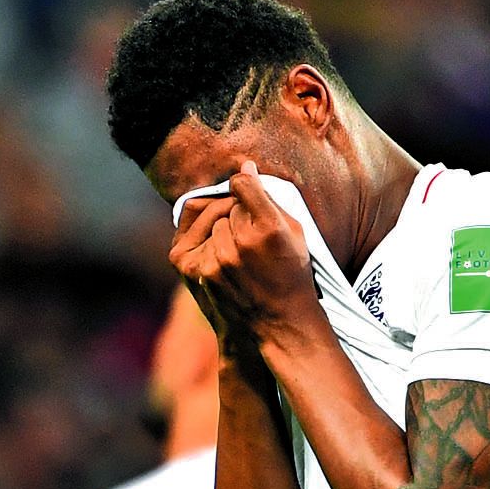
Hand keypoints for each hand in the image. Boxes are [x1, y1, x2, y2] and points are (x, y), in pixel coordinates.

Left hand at [168, 162, 319, 350]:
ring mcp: (216, 258)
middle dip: (238, 213)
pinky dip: (206, 239)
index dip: (244, 184)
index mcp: (270, 229)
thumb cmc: (291, 274)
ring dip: (222, 227)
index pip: (243, 185)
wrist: (276, 323)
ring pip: (212, 220)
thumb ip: (270, 199)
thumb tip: (244, 165)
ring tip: (239, 247)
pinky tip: (220, 251)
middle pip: (229, 205)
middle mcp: (241, 242)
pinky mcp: (195, 270)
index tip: (245, 187)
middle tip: (250, 232)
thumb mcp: (295, 234)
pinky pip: (194, 235)